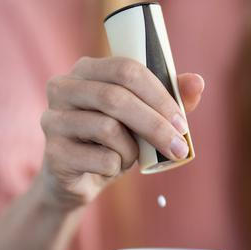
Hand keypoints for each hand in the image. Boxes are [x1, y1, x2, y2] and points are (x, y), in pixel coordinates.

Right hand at [40, 56, 203, 209]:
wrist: (77, 180)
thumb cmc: (111, 140)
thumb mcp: (141, 118)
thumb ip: (168, 98)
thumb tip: (197, 82)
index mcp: (85, 69)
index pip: (126, 69)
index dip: (158, 94)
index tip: (182, 121)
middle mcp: (62, 88)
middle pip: (115, 98)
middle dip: (155, 124)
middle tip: (179, 146)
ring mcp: (53, 120)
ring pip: (109, 129)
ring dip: (131, 149)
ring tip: (130, 156)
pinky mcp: (53, 153)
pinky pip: (101, 159)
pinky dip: (117, 167)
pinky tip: (108, 167)